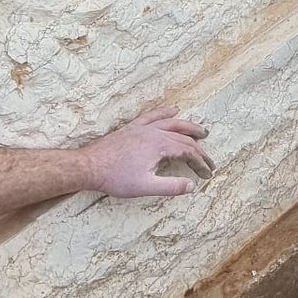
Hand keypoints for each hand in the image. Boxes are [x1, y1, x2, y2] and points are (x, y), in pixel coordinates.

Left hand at [80, 107, 213, 198]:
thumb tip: (191, 186)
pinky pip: (153, 116)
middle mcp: (153, 133)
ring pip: (172, 124)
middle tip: (209, 162)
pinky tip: (173, 110)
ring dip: (189, 128)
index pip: (188, 152)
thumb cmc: (114, 177)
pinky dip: (165, 113)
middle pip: (184, 138)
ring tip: (202, 132)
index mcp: (159, 145)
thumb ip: (171, 186)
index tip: (206, 175)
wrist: (88, 166)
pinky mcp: (132, 128)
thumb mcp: (145, 186)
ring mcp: (142, 128)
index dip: (200, 163)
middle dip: (200, 151)